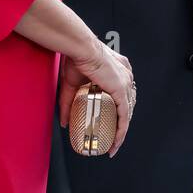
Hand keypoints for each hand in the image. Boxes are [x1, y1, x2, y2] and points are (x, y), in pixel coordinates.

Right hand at [58, 38, 134, 156]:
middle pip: (129, 103)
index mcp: (118, 68)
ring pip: (128, 112)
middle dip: (120, 122)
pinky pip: (124, 116)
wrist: (80, 48)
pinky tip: (116, 141)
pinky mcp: (121, 90)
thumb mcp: (71, 85)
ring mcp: (126, 82)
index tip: (111, 120)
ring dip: (121, 130)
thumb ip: (68, 103)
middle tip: (112, 137)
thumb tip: (64, 121)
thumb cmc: (76, 57)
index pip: (124, 92)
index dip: (119, 108)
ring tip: (113, 144)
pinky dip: (121, 131)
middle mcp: (126, 74)